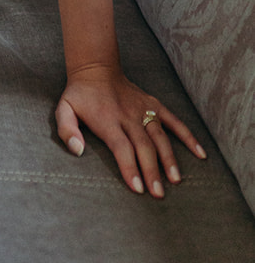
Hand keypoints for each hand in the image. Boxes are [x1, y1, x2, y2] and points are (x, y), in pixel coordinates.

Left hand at [56, 63, 205, 195]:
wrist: (95, 68)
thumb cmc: (79, 95)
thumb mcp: (64, 109)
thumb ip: (67, 130)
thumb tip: (77, 150)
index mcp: (108, 121)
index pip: (122, 148)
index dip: (130, 168)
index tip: (138, 188)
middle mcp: (129, 117)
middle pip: (143, 147)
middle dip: (152, 171)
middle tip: (158, 194)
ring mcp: (144, 110)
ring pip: (160, 137)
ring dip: (169, 159)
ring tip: (176, 180)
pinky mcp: (154, 105)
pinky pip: (174, 121)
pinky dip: (188, 136)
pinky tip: (200, 154)